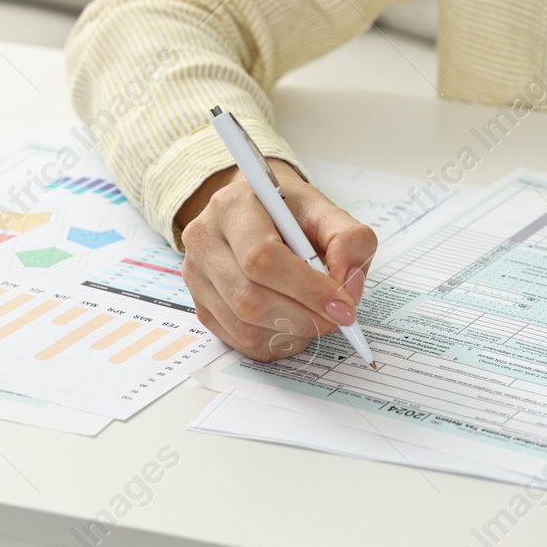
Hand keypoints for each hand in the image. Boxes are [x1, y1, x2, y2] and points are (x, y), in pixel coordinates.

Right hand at [176, 160, 375, 360]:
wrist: (260, 212)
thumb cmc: (291, 213)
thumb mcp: (328, 212)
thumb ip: (350, 241)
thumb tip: (347, 287)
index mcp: (233, 205)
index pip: (262, 257)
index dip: (307, 288)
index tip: (343, 305)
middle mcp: (204, 239)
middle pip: (250, 299)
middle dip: (303, 316)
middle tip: (336, 316)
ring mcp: (196, 275)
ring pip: (244, 325)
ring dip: (292, 331)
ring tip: (316, 315)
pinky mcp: (201, 304)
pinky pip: (240, 341)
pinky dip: (277, 341)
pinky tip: (294, 322)